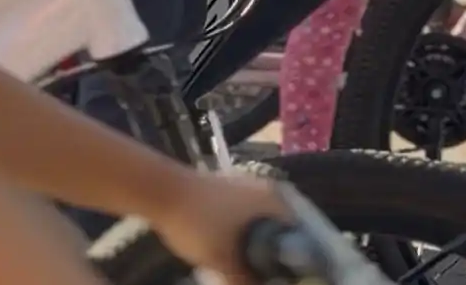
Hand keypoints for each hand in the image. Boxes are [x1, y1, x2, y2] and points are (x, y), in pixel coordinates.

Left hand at [152, 172, 293, 284]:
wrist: (161, 191)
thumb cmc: (199, 223)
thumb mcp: (225, 262)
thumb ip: (246, 281)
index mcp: (275, 203)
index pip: (304, 237)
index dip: (302, 263)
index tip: (297, 279)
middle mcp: (267, 191)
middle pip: (284, 232)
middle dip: (281, 257)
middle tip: (276, 278)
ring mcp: (247, 189)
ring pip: (265, 225)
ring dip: (263, 248)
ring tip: (259, 273)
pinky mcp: (228, 192)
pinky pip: (249, 220)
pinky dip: (249, 237)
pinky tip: (240, 256)